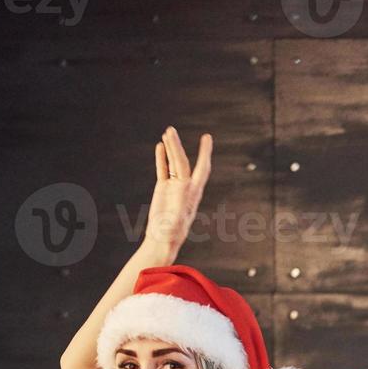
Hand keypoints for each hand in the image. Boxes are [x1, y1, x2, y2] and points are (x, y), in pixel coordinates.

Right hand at [143, 126, 211, 256]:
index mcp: (193, 192)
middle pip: (182, 161)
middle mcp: (185, 187)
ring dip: (170, 148)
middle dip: (177, 146)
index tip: (207, 137)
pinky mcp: (163, 190)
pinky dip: (161, 158)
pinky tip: (160, 146)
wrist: (162, 239)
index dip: (204, 152)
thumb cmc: (172, 232)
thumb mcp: (179, 216)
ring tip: (167, 132)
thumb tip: (185, 186)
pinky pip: (163, 170)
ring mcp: (174, 187)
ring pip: (172, 163)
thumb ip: (182, 202)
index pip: (201, 167)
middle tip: (171, 129)